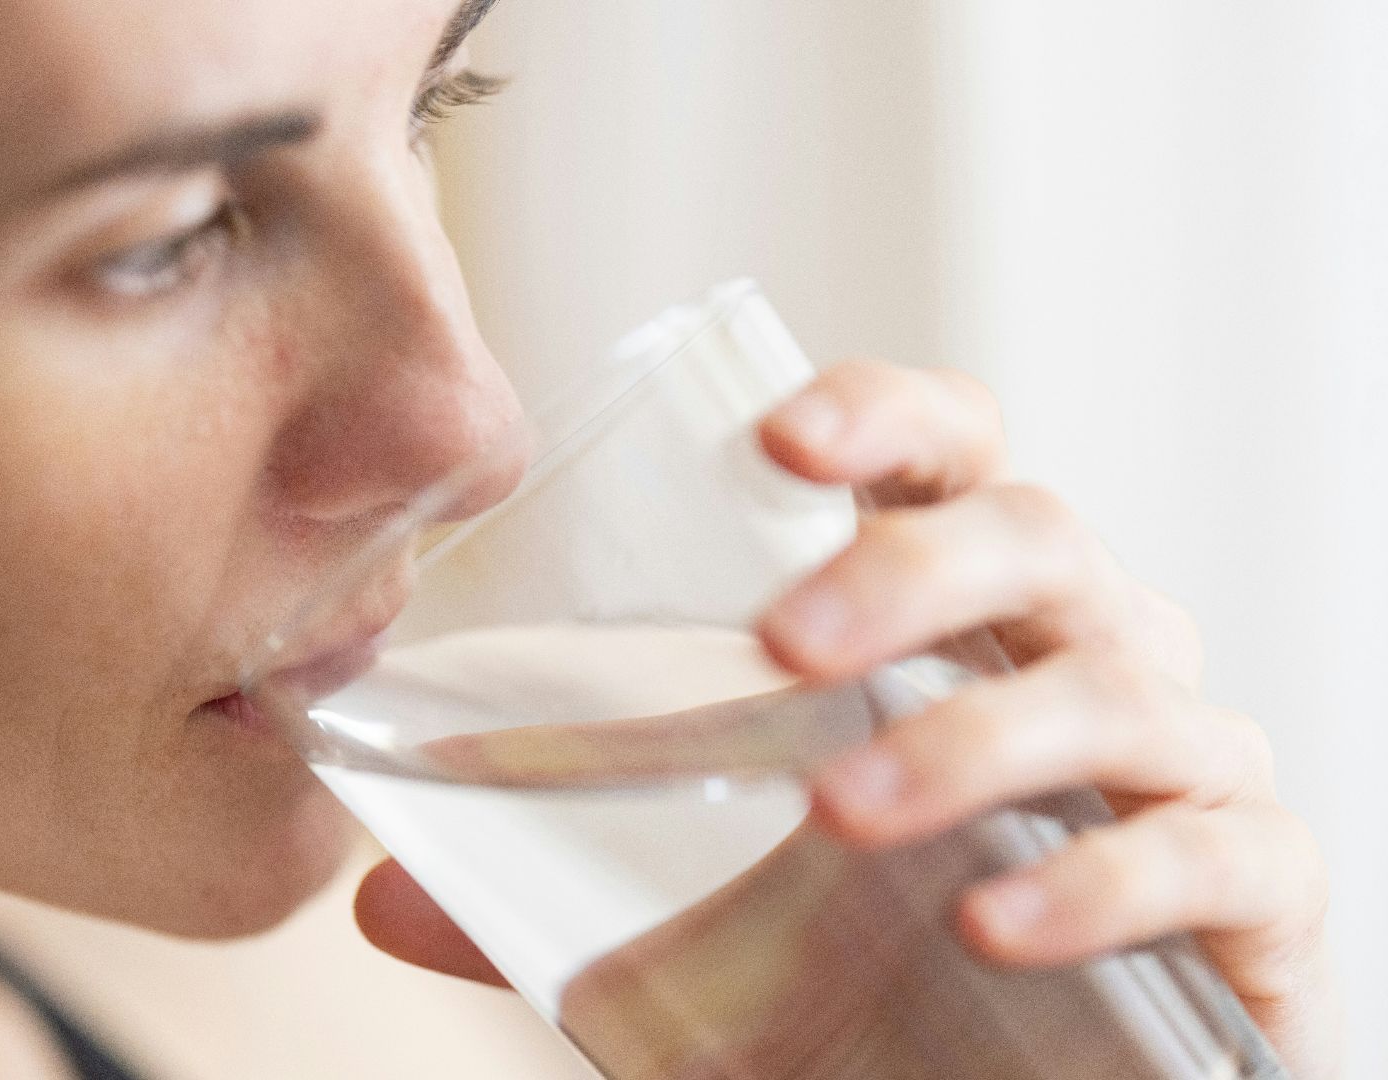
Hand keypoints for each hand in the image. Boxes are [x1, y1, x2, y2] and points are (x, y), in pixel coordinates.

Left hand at [354, 361, 1339, 1077]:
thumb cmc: (880, 973)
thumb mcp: (707, 927)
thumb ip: (565, 893)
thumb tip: (382, 893)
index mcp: (959, 619)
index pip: (948, 459)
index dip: (883, 417)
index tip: (777, 439)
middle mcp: (1082, 653)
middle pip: (1036, 537)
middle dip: (910, 573)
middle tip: (783, 645)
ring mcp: (1180, 763)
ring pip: (1115, 683)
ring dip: (973, 737)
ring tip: (846, 810)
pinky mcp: (1252, 892)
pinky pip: (1216, 851)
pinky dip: (1108, 879)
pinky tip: (998, 925)